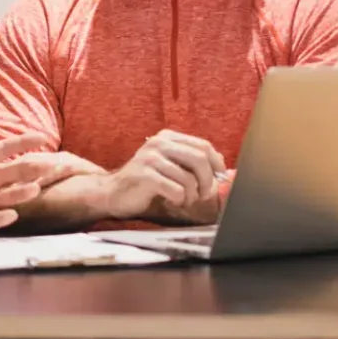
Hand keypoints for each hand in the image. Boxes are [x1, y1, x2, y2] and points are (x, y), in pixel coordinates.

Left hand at [0, 103, 51, 222]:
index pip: (6, 149)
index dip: (24, 142)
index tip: (42, 137)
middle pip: (15, 172)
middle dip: (33, 168)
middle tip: (51, 165)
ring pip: (9, 196)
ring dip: (22, 193)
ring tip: (35, 189)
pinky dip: (1, 219)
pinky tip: (11, 216)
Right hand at [100, 130, 225, 221]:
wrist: (113, 193)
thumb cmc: (147, 182)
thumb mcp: (170, 167)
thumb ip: (192, 164)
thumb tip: (224, 169)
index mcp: (167, 137)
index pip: (203, 146)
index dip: (216, 164)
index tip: (219, 179)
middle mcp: (158, 143)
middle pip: (199, 159)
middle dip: (207, 181)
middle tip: (203, 195)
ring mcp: (150, 158)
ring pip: (188, 178)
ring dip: (191, 195)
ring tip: (183, 199)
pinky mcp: (144, 175)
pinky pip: (175, 189)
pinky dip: (179, 200)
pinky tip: (172, 201)